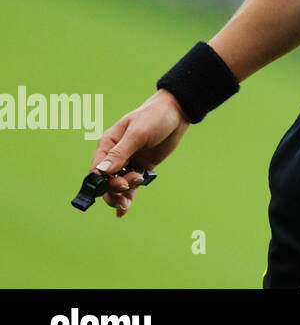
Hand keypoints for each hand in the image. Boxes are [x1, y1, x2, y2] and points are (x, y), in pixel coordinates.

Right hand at [89, 90, 189, 216]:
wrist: (177, 112)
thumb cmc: (154, 116)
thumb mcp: (138, 133)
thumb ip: (120, 153)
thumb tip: (101, 172)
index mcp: (108, 144)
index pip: (96, 169)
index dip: (101, 181)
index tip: (115, 185)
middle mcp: (115, 156)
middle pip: (106, 181)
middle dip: (114, 189)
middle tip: (129, 185)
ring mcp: (129, 162)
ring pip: (119, 185)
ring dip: (123, 193)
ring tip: (133, 193)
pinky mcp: (142, 167)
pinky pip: (132, 186)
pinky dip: (128, 197)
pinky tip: (123, 212)